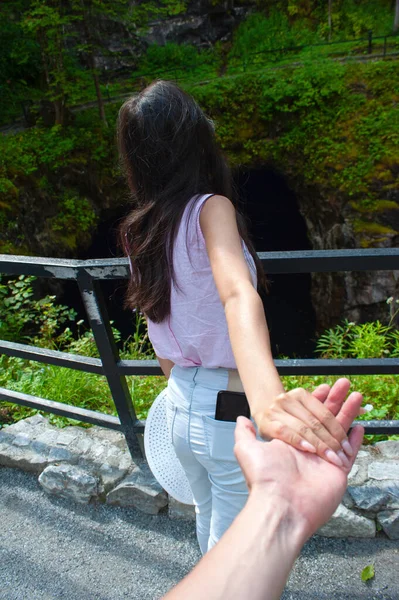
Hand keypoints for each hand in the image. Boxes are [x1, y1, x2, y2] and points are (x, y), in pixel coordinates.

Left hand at [235, 379, 363, 536]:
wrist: (280, 506)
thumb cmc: (264, 477)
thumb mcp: (246, 450)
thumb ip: (244, 433)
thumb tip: (241, 418)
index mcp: (290, 441)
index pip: (306, 414)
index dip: (315, 400)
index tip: (324, 387)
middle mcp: (308, 448)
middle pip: (325, 418)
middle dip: (334, 401)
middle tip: (343, 384)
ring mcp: (324, 459)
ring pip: (339, 429)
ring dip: (348, 411)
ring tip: (355, 394)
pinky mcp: (338, 471)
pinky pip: (350, 452)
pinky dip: (355, 439)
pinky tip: (360, 426)